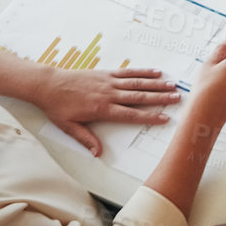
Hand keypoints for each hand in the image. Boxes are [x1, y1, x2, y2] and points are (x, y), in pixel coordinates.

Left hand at [37, 67, 180, 156]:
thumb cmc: (57, 107)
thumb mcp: (68, 127)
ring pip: (137, 83)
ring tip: (172, 85)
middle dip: (160, 98)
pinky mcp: (106, 73)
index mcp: (102, 109)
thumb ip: (86, 139)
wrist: (47, 85)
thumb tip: (98, 153)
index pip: (131, 114)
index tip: (164, 118)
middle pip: (140, 97)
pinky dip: (142, 72)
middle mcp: (109, 94)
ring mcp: (109, 82)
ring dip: (156, 84)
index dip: (149, 116)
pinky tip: (155, 72)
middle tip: (177, 98)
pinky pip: (128, 72)